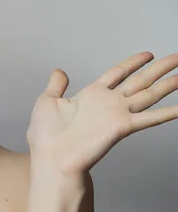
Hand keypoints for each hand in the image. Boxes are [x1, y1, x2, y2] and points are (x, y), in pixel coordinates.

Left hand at [27, 51, 177, 175]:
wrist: (50, 157)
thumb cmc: (46, 136)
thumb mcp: (48, 101)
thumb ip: (57, 85)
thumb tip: (59, 71)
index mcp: (91, 95)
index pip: (117, 74)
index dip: (132, 63)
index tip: (148, 54)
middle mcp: (108, 103)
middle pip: (139, 81)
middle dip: (159, 69)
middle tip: (177, 58)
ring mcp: (116, 114)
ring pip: (149, 95)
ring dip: (168, 85)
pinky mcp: (121, 127)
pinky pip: (149, 118)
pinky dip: (167, 113)